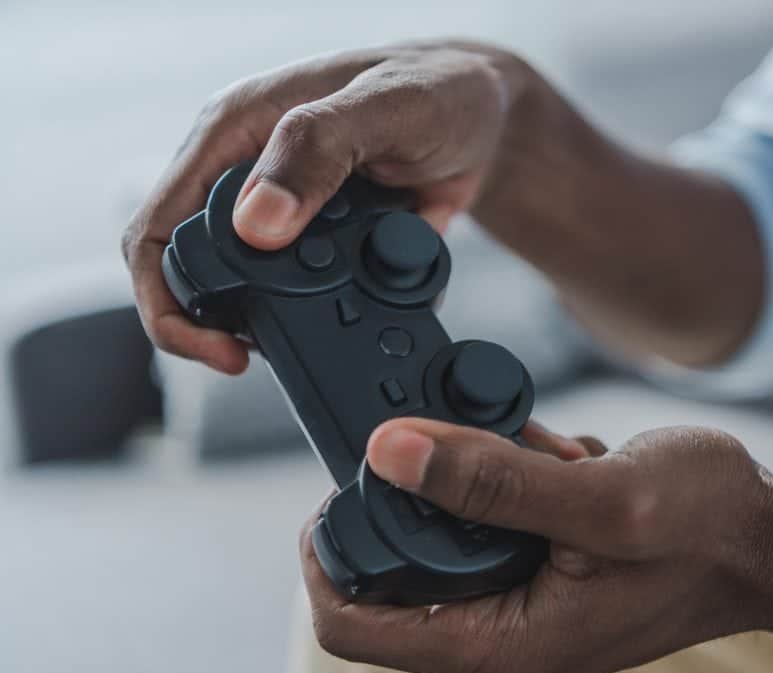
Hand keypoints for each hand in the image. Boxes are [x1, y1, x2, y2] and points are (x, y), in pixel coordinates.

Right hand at [122, 41, 527, 373]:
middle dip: (216, 325)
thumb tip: (257, 224)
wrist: (490, 121)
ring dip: (279, 325)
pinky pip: (309, 299)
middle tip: (255, 357)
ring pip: (249, 294)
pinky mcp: (326, 247)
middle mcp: (248, 179)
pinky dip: (335, 318)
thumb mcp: (385, 107)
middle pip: (192, 273)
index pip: (157, 226)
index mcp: (234, 134)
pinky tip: (369, 313)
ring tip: (326, 330)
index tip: (217, 344)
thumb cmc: (439, 90)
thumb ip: (318, 150)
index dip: (167, 297)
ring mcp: (287, 217)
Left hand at [299, 419, 769, 672]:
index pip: (355, 624)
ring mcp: (518, 603)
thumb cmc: (707, 530)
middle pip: (390, 571)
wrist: (768, 540)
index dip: (328, 552)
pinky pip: (486, 521)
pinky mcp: (536, 569)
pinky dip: (508, 477)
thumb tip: (389, 452)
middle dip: (416, 495)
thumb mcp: (602, 500)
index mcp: (501, 648)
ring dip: (474, 479)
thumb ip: (492, 482)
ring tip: (537, 451)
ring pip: (441, 535)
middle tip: (458, 436)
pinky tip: (560, 459)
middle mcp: (499, 637)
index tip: (344, 481)